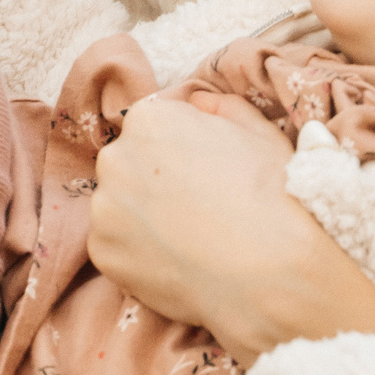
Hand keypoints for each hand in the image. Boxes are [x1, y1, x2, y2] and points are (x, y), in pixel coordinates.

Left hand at [88, 97, 374, 364]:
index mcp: (150, 120)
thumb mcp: (261, 133)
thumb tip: (197, 103)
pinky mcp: (102, 253)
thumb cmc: (272, 196)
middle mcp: (115, 158)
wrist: (271, 271)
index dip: (182, 151)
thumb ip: (223, 106)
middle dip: (154, 181)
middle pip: (129, 165)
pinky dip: (138, 254)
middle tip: (196, 207)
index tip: (205, 173)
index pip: (154, 128)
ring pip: (120, 207)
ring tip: (188, 238)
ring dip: (143, 218)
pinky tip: (176, 261)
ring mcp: (104, 209)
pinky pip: (116, 247)